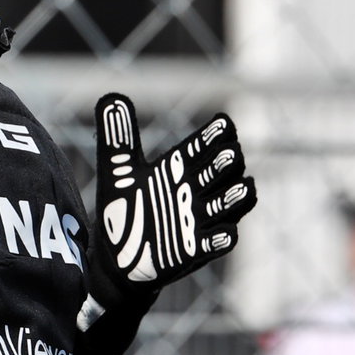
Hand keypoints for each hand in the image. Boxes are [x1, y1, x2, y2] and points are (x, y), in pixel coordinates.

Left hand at [91, 93, 255, 296]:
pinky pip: (218, 243)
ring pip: (230, 203)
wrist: (115, 256)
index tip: (222, 124)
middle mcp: (193, 191)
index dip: (214, 136)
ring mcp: (198, 220)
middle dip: (227, 164)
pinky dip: (223, 238)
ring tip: (243, 186)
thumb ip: (117, 137)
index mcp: (177, 168)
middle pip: (223, 171)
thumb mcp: (117, 172)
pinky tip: (226, 234)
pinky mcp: (194, 249)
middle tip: (229, 155)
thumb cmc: (124, 209)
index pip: (203, 146)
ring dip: (236, 196)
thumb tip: (111, 97)